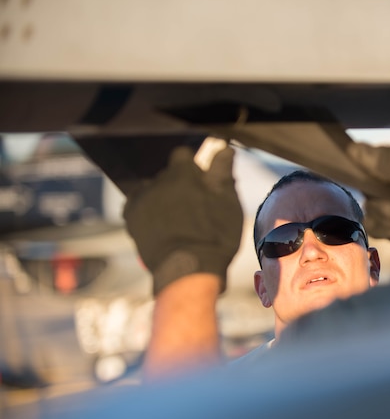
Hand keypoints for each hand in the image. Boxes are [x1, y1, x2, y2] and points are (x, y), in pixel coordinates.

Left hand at [123, 144, 242, 294]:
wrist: (188, 269)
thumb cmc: (215, 236)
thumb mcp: (228, 203)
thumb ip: (223, 172)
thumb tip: (224, 149)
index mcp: (183, 173)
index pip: (183, 155)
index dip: (193, 169)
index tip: (202, 184)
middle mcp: (158, 180)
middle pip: (168, 174)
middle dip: (179, 185)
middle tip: (194, 207)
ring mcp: (142, 199)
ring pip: (152, 189)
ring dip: (162, 197)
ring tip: (176, 220)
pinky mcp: (131, 217)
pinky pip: (136, 205)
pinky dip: (146, 210)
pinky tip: (158, 224)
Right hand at [344, 142, 389, 260]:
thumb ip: (383, 158)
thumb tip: (352, 149)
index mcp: (388, 161)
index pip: (358, 160)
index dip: (360, 167)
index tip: (374, 173)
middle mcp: (380, 182)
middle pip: (361, 186)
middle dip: (383, 195)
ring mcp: (380, 205)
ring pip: (370, 208)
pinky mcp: (383, 227)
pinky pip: (375, 226)